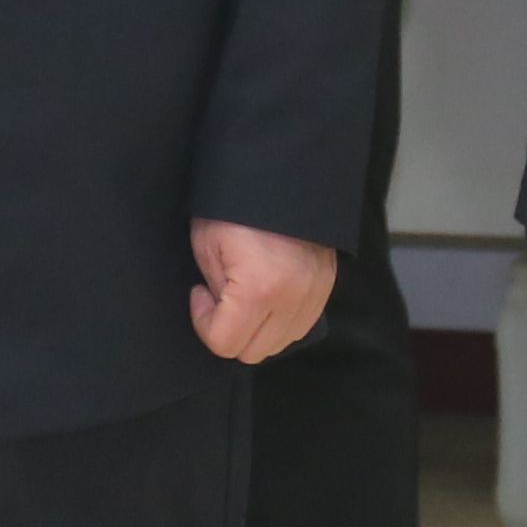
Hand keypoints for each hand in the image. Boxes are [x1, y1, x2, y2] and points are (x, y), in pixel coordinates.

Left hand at [187, 220, 337, 364]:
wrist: (280, 176)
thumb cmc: (232, 208)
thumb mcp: (208, 246)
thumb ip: (216, 292)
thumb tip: (221, 315)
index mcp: (258, 289)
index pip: (226, 343)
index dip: (204, 322)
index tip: (200, 293)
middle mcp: (292, 300)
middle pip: (253, 351)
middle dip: (229, 330)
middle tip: (220, 296)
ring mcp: (314, 297)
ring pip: (279, 344)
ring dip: (256, 329)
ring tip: (243, 295)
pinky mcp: (325, 289)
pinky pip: (299, 327)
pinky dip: (279, 321)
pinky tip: (265, 295)